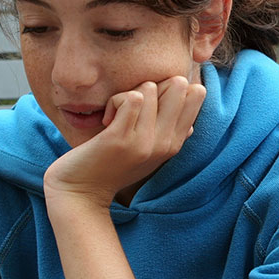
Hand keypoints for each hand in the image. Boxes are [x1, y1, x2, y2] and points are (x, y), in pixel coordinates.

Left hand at [43, 76, 206, 208]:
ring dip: (128, 94)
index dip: (172, 87)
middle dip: (154, 85)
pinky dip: (116, 101)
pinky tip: (107, 119)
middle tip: (134, 106)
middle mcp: (165, 142)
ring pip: (150, 87)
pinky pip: (131, 98)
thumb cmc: (112, 168)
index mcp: (175, 143)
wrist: (81, 193)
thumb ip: (171, 136)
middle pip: (179, 84)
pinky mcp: (121, 138)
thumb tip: (192, 118)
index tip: (152, 104)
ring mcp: (144, 141)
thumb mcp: (150, 155)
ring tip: (116, 115)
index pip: (197, 93)